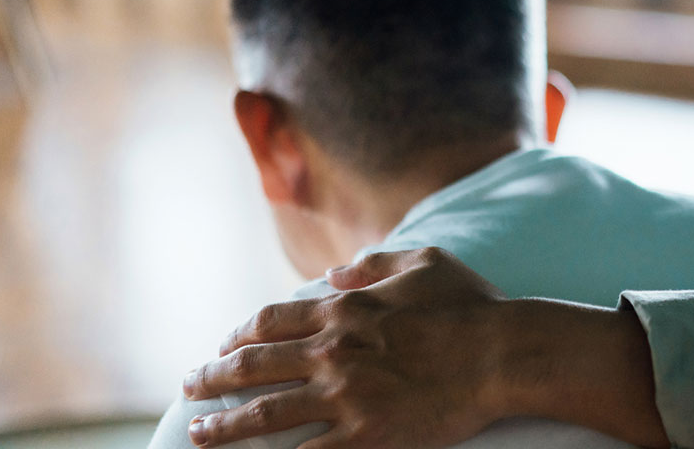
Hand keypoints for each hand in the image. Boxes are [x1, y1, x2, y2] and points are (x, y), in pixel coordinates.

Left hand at [182, 247, 509, 447]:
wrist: (503, 355)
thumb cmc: (470, 306)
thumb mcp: (423, 262)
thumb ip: (373, 265)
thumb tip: (335, 275)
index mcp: (343, 310)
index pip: (270, 322)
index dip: (239, 335)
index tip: (223, 345)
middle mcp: (332, 351)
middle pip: (253, 366)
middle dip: (212, 378)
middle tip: (190, 387)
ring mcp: (345, 397)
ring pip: (264, 414)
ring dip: (223, 425)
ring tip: (198, 433)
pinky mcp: (365, 436)